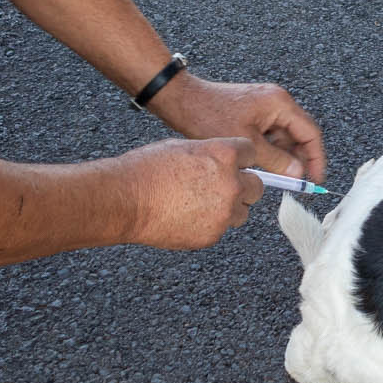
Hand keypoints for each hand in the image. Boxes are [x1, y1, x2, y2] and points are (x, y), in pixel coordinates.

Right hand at [115, 137, 266, 249]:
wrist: (125, 200)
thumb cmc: (146, 171)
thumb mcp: (184, 147)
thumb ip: (211, 155)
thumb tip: (222, 162)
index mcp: (224, 155)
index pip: (252, 154)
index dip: (241, 160)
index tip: (236, 164)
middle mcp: (231, 183)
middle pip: (256, 187)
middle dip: (242, 186)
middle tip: (221, 187)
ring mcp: (224, 212)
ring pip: (242, 212)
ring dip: (230, 209)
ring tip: (201, 204)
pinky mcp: (213, 234)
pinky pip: (222, 229)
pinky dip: (211, 224)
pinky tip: (188, 216)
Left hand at [148, 72, 326, 181]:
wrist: (182, 100)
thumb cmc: (209, 115)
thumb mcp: (247, 143)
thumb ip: (275, 160)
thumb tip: (297, 173)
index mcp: (280, 104)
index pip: (310, 133)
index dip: (316, 158)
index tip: (315, 179)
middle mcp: (277, 102)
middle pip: (298, 135)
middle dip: (298, 160)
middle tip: (295, 183)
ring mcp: (265, 106)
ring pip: (283, 137)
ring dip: (281, 157)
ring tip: (273, 177)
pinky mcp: (253, 112)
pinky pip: (269, 134)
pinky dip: (268, 151)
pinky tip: (260, 166)